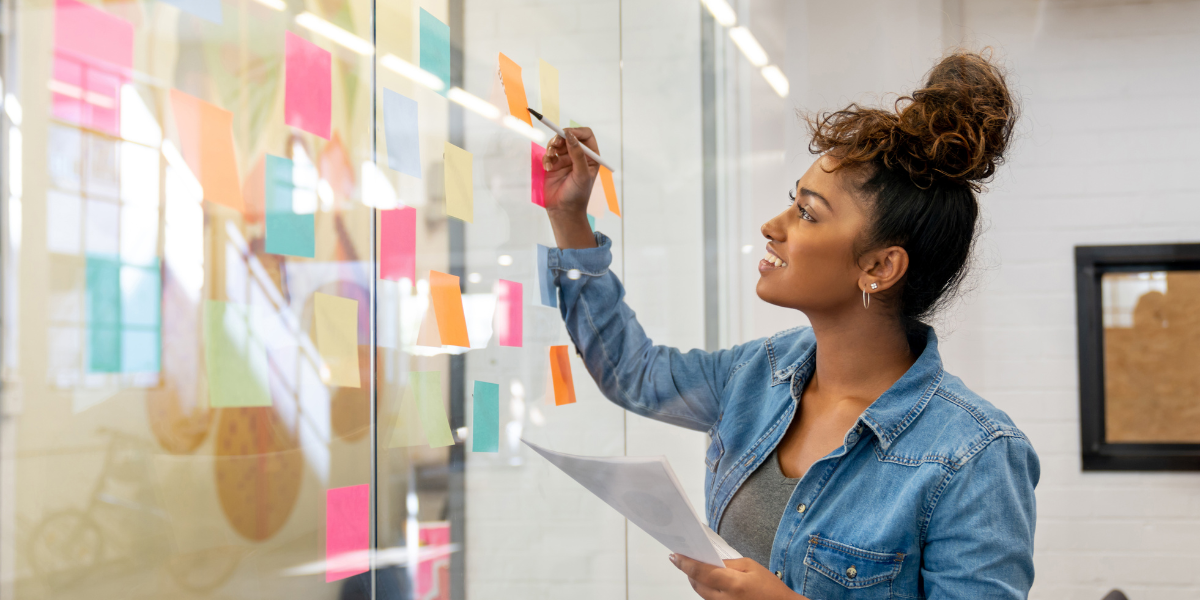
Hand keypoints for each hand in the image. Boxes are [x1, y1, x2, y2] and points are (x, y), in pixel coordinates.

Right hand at [542, 127, 599, 214]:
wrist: (563, 211)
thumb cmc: (577, 195)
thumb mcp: (581, 174)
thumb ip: (577, 154)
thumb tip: (570, 136)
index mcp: (590, 156)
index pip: (585, 135)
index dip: (576, 131)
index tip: (567, 134)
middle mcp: (578, 155)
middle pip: (569, 136)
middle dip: (560, 137)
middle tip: (555, 144)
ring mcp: (565, 160)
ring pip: (557, 143)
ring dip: (552, 147)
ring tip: (551, 156)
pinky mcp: (553, 165)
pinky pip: (548, 154)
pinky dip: (546, 158)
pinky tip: (548, 168)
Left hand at [670, 554, 805, 599]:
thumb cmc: (770, 588)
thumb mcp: (750, 567)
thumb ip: (727, 563)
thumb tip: (708, 560)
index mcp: (733, 584)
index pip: (701, 572)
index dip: (685, 563)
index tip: (674, 555)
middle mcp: (725, 599)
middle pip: (696, 583)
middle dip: (687, 570)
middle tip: (682, 557)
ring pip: (700, 592)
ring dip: (695, 579)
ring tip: (692, 565)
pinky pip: (708, 598)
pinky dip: (704, 587)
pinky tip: (706, 579)